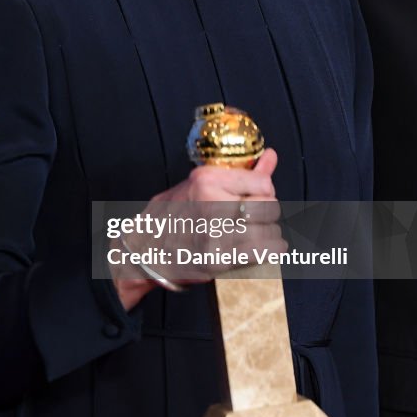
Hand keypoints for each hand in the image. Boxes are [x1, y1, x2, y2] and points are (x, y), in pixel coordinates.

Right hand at [114, 149, 283, 308]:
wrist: (146, 249)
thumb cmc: (173, 215)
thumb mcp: (202, 184)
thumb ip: (240, 172)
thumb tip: (270, 156)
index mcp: (207, 180)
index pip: (263, 183)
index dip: (266, 191)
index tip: (259, 195)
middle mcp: (211, 204)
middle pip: (269, 207)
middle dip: (268, 214)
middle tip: (258, 217)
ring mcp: (214, 234)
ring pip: (268, 232)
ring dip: (270, 235)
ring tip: (258, 234)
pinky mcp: (216, 260)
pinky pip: (259, 254)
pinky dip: (268, 252)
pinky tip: (263, 249)